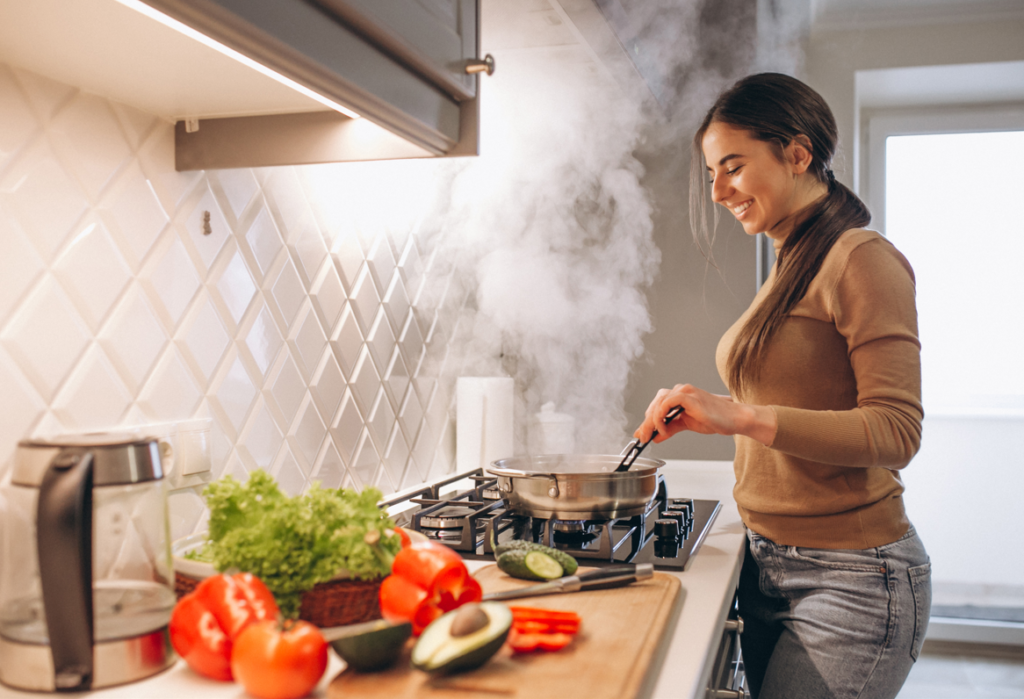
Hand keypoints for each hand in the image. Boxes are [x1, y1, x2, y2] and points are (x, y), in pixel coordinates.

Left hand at [633, 384, 776, 445]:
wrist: (733, 419)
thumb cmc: (714, 419)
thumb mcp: (687, 424)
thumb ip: (670, 428)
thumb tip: (656, 436)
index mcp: (679, 395)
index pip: (656, 405)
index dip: (646, 420)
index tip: (640, 434)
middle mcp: (680, 390)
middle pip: (655, 403)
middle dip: (646, 422)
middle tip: (642, 437)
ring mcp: (685, 391)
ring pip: (659, 402)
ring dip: (652, 421)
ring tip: (653, 435)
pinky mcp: (689, 397)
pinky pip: (667, 403)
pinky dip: (661, 416)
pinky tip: (664, 428)